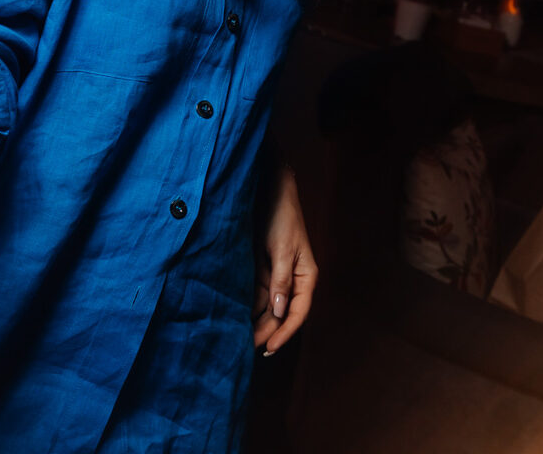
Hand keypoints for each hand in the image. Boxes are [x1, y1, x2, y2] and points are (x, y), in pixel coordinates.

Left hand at [254, 163, 315, 355]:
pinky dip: (248, 307)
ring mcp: (276, 276)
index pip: (298, 313)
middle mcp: (292, 281)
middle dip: (267, 332)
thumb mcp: (282, 249)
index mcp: (306, 277)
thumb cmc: (282, 217)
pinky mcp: (261, 270)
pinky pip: (256, 294)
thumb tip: (281, 312)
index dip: (285, 333)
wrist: (269, 191)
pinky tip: (236, 319)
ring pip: (268, 307)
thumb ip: (280, 280)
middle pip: (281, 314)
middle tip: (247, 350)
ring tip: (240, 341)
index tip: (270, 348)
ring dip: (256, 323)